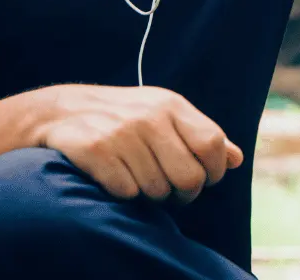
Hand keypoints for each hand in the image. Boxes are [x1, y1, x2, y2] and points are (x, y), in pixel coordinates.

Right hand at [34, 84, 242, 202]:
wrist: (63, 110)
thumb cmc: (125, 116)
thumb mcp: (165, 115)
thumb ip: (200, 135)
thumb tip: (236, 159)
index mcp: (172, 105)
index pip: (212, 144)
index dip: (213, 171)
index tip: (203, 180)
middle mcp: (150, 116)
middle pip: (189, 176)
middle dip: (183, 193)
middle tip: (170, 189)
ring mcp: (123, 132)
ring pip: (157, 190)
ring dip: (150, 194)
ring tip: (138, 177)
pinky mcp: (97, 150)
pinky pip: (127, 192)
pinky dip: (124, 193)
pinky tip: (115, 177)